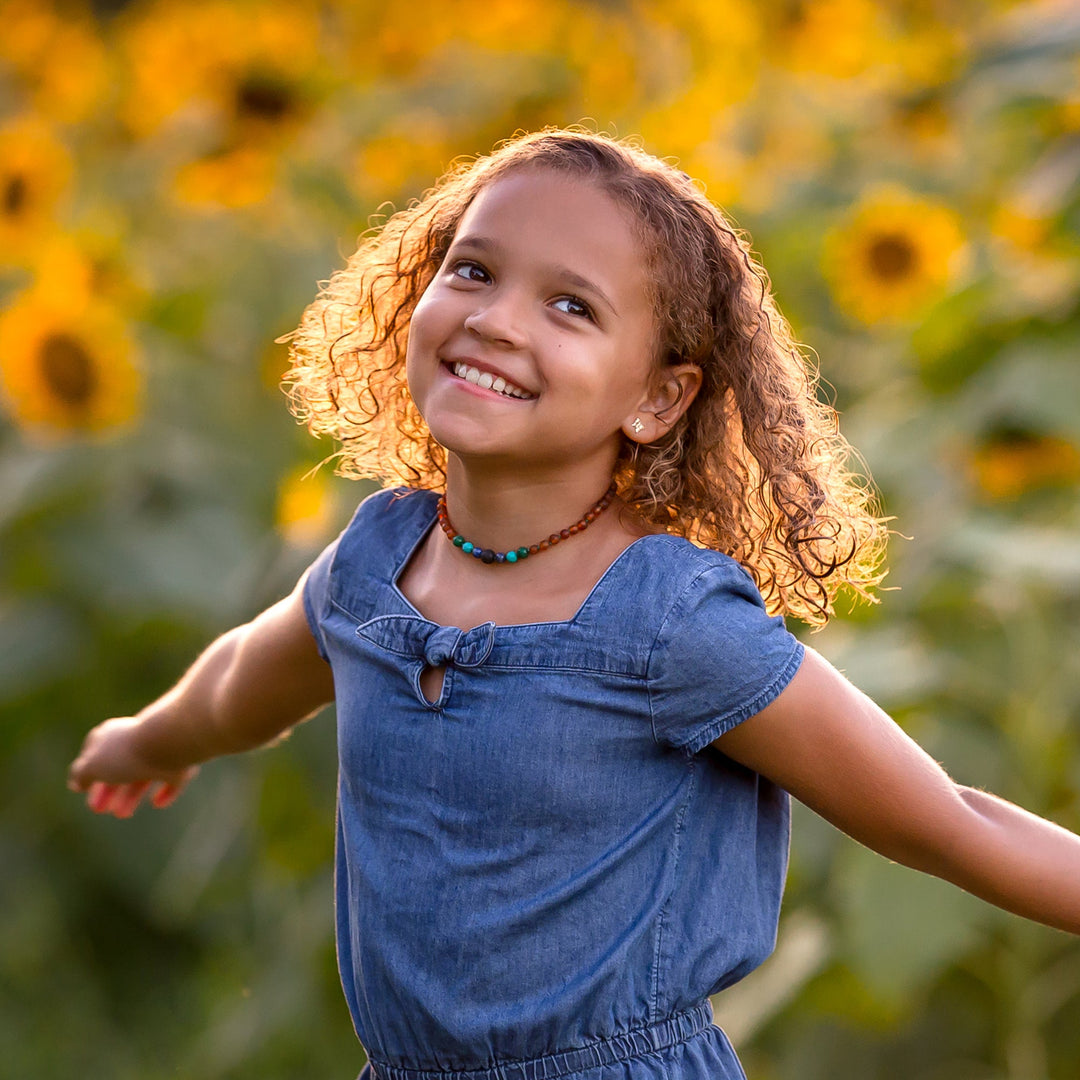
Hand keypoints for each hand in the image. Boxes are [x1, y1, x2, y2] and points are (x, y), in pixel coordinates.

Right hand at [68, 716, 199, 818]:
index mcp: (113, 734)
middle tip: (99, 809)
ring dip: (132, 795)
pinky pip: (174, 777)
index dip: (89, 772)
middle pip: (121, 766)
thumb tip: (76, 782)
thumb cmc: (129, 752)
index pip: (97, 752)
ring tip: (123, 814)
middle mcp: (138, 738)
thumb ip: (82, 773)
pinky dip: (166, 791)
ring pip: (145, 774)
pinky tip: (158, 803)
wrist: (172, 740)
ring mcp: (162, 748)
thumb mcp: (94, 765)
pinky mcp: (184, 760)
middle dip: (109, 789)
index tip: (81, 789)